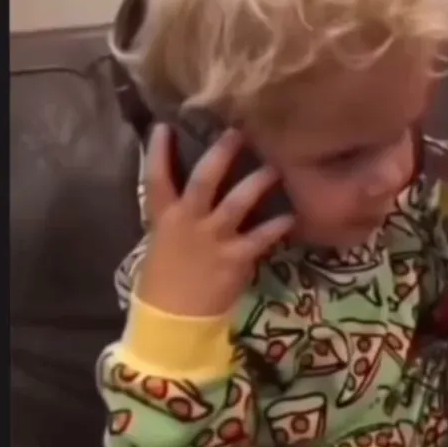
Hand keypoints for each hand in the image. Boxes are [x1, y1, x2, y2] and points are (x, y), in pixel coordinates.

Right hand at [135, 125, 293, 317]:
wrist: (173, 322)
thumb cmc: (164, 283)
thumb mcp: (162, 244)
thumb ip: (176, 219)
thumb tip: (187, 196)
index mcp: (165, 218)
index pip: (156, 177)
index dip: (159, 150)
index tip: (164, 125)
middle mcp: (189, 221)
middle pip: (203, 180)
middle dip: (221, 154)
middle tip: (238, 132)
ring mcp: (213, 239)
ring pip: (236, 202)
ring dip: (256, 183)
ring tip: (274, 168)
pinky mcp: (235, 258)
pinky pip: (261, 237)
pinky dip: (277, 226)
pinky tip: (291, 216)